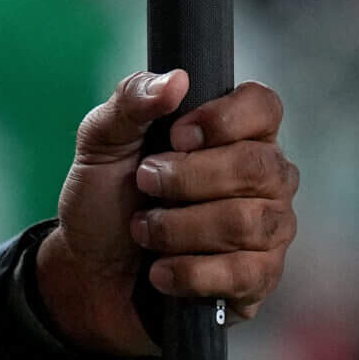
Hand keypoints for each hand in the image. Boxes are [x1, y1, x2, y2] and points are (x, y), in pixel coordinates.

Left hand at [33, 71, 297, 358]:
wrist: (90, 271)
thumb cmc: (106, 198)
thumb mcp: (102, 141)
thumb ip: (132, 101)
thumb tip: (176, 80)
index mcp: (235, 132)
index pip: (264, 106)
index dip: (224, 118)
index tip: (175, 135)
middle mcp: (265, 177)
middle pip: (258, 166)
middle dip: (188, 178)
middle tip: (144, 184)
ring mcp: (269, 229)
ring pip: (249, 222)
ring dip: (180, 228)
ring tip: (143, 231)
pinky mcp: (259, 279)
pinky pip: (243, 273)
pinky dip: (190, 271)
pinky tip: (160, 271)